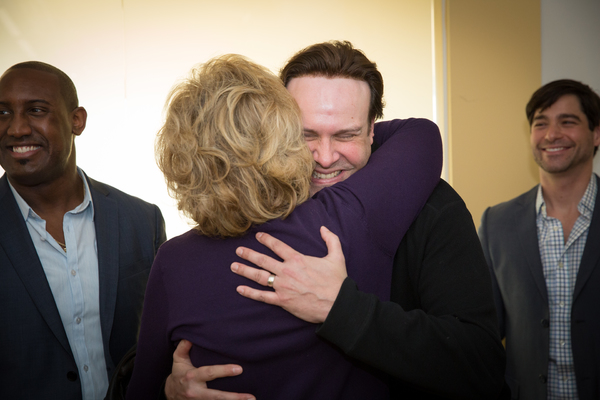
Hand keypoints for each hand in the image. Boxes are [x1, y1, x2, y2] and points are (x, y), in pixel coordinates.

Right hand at [165, 339, 254, 399]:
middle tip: (250, 396)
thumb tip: (190, 336)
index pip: (210, 373)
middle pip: (216, 396)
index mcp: (192, 377)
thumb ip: (184, 347)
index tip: (239, 369)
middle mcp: (196, 391)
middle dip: (233, 397)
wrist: (171, 393)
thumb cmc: (179, 373)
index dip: (224, 371)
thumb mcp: (178, 359)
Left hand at [231, 226, 346, 322]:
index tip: (258, 236)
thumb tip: (323, 228)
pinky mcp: (282, 301)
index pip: (278, 246)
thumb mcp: (337, 256)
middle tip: (238, 250)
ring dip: (245, 271)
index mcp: (297, 259)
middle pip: (263, 260)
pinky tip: (240, 289)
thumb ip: (331, 240)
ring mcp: (283, 286)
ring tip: (234, 266)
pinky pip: (263, 296)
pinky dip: (250, 293)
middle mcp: (287, 271)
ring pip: (259, 276)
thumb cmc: (337, 281)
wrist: (337, 304)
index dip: (266, 240)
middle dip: (249, 254)